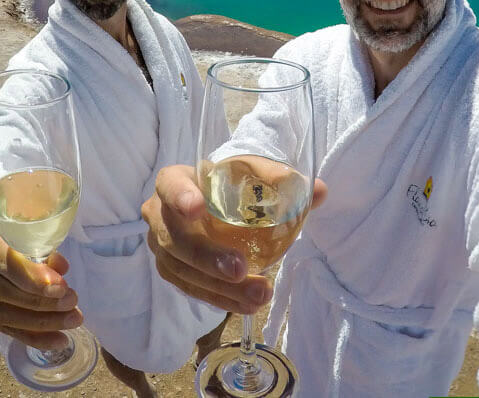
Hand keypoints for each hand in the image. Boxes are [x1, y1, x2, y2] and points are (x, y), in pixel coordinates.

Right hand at [0, 206, 82, 349]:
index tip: (61, 287)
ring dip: (37, 322)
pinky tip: (56, 338)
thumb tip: (61, 269)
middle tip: (71, 303)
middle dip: (37, 301)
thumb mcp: (25, 223)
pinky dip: (29, 335)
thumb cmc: (10, 222)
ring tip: (70, 320)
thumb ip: (41, 244)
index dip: (29, 276)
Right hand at [142, 164, 326, 313]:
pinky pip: (190, 289)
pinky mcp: (172, 271)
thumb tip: (318, 191)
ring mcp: (162, 245)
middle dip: (208, 257)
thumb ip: (281, 179)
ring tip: (257, 294)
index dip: (180, 196)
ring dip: (219, 286)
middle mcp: (159, 213)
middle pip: (175, 238)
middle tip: (240, 269)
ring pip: (182, 270)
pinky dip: (219, 298)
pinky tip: (246, 305)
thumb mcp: (252, 173)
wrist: (213, 201)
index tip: (198, 208)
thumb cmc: (231, 183)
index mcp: (175, 179)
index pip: (170, 184)